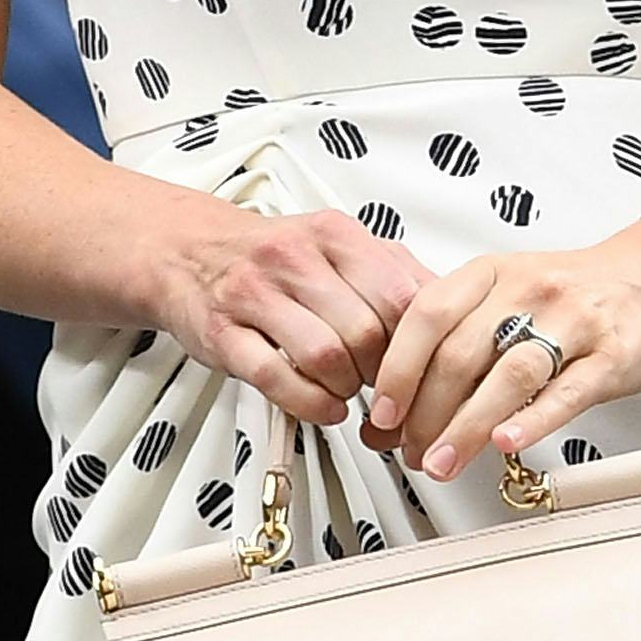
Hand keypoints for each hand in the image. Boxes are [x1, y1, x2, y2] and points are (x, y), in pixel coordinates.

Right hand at [159, 203, 433, 427]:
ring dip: (347, 389)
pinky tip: (324, 405)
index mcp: (335, 234)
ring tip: (349, 391)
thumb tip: (451, 306)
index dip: (418, 342)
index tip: (419, 361)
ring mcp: (255, 295)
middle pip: (366, 331)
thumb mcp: (338, 244)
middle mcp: (295, 258)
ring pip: (325, 355)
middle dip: (382, 372)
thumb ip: (394, 271)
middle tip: (383, 384)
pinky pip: (276, 378)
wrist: (189, 251)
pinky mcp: (224, 334)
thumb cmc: (272, 256)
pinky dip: (310, 403)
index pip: (399, 295)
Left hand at [363, 213, 640, 485]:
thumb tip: (389, 415)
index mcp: (493, 273)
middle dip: (426, 413)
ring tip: (443, 463)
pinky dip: (533, 420)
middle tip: (414, 452)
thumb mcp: (508, 296)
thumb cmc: (576, 292)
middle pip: (462, 354)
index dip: (398, 367)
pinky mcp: (613, 355)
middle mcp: (529, 290)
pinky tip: (507, 443)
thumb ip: (453, 345)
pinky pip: (568, 390)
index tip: (382, 412)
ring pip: (509, 375)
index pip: (428, 314)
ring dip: (467, 427)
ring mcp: (574, 321)